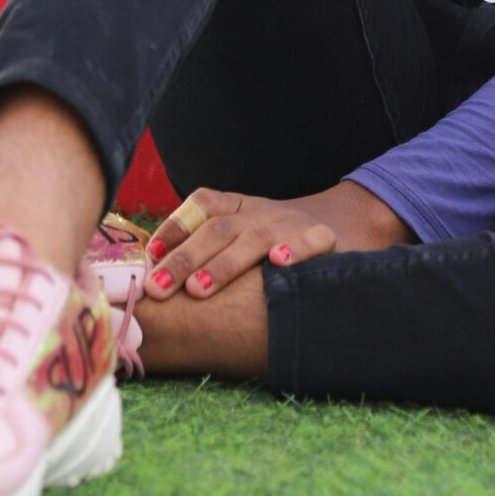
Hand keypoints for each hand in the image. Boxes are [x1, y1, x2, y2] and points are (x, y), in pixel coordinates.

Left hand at [143, 180, 412, 300]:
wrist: (344, 222)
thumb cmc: (276, 239)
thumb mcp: (242, 231)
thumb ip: (205, 247)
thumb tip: (151, 277)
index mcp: (238, 206)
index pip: (202, 205)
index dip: (175, 226)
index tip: (151, 255)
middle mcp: (260, 212)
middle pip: (218, 229)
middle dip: (184, 259)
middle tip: (157, 287)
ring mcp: (291, 224)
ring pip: (254, 238)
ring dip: (224, 264)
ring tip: (198, 290)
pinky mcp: (323, 237)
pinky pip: (311, 241)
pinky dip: (297, 250)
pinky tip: (279, 264)